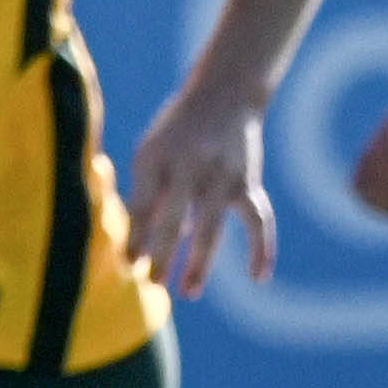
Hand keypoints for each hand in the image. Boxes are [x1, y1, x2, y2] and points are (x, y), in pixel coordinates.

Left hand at [124, 76, 273, 293]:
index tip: (126, 265)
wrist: (224, 95)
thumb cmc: (177, 133)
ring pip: (211, 228)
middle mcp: (189, 166)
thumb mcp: (152, 153)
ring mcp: (222, 176)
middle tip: (151, 285)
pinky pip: (258, 221)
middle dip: (161, 255)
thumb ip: (146, 195)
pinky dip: (262, 249)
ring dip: (200, 263)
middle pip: (173, 220)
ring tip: (189, 291)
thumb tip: (138, 245)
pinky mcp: (248, 184)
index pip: (142, 205)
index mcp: (157, 158)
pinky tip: (259, 277)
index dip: (134, 236)